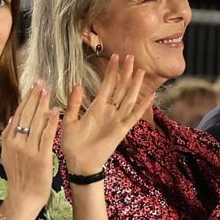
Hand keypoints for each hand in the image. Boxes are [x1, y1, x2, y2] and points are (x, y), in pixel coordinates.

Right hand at [1, 81, 58, 210]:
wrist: (23, 198)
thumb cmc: (19, 177)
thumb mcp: (8, 155)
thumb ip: (10, 138)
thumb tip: (11, 119)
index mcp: (8, 141)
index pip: (18, 115)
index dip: (26, 99)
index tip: (32, 87)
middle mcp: (16, 143)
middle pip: (26, 114)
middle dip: (34, 96)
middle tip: (41, 81)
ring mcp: (28, 150)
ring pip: (36, 122)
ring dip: (42, 104)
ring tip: (48, 90)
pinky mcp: (41, 157)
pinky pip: (47, 136)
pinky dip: (51, 123)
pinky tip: (55, 111)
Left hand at [62, 54, 153, 174]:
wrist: (79, 163)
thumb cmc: (73, 144)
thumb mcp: (69, 120)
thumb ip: (74, 103)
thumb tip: (78, 84)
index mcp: (96, 107)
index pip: (107, 84)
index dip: (112, 71)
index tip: (116, 56)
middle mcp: (109, 111)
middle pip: (120, 88)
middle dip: (126, 73)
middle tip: (131, 57)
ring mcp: (116, 120)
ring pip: (128, 98)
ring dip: (135, 85)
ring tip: (141, 71)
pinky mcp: (121, 130)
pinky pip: (133, 116)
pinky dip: (142, 106)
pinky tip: (150, 96)